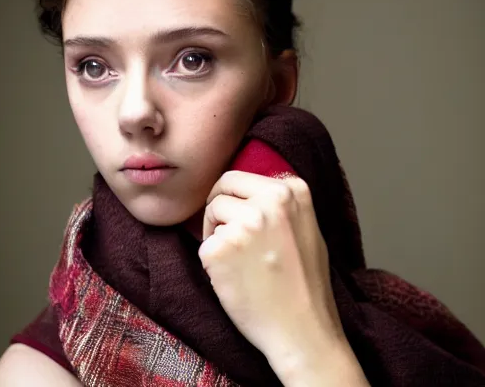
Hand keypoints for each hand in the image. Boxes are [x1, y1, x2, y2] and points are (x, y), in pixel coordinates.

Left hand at [198, 171, 345, 363]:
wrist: (303, 332)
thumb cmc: (304, 284)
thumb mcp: (306, 228)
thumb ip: (281, 203)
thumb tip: (246, 191)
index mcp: (292, 190)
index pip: (243, 178)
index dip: (236, 198)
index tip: (238, 216)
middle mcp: (270, 200)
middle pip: (223, 186)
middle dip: (219, 207)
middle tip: (227, 233)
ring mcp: (244, 223)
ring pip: (212, 213)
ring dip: (217, 234)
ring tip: (238, 261)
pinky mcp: (220, 248)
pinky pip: (204, 245)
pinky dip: (212, 261)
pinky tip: (233, 278)